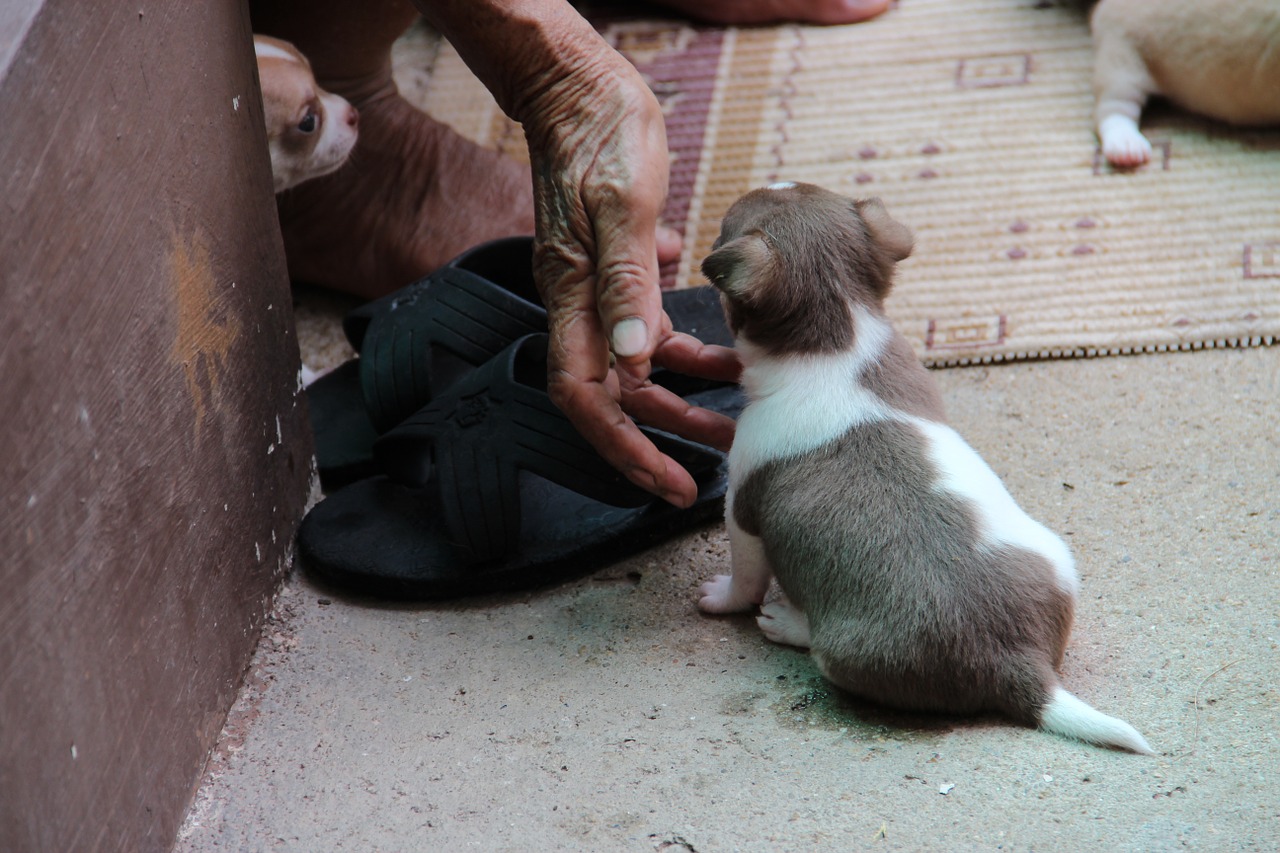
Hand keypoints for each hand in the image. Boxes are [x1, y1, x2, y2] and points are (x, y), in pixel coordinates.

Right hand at [524, 47, 739, 505]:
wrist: (580, 84)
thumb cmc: (599, 132)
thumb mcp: (622, 203)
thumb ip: (629, 282)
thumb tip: (635, 361)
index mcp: (573, 295)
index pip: (588, 396)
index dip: (623, 447)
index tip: (664, 482)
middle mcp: (580, 301)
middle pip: (613, 395)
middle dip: (657, 439)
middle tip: (705, 471)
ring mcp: (598, 287)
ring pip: (637, 365)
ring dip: (682, 396)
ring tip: (732, 414)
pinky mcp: (620, 268)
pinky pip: (649, 324)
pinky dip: (686, 344)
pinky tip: (722, 342)